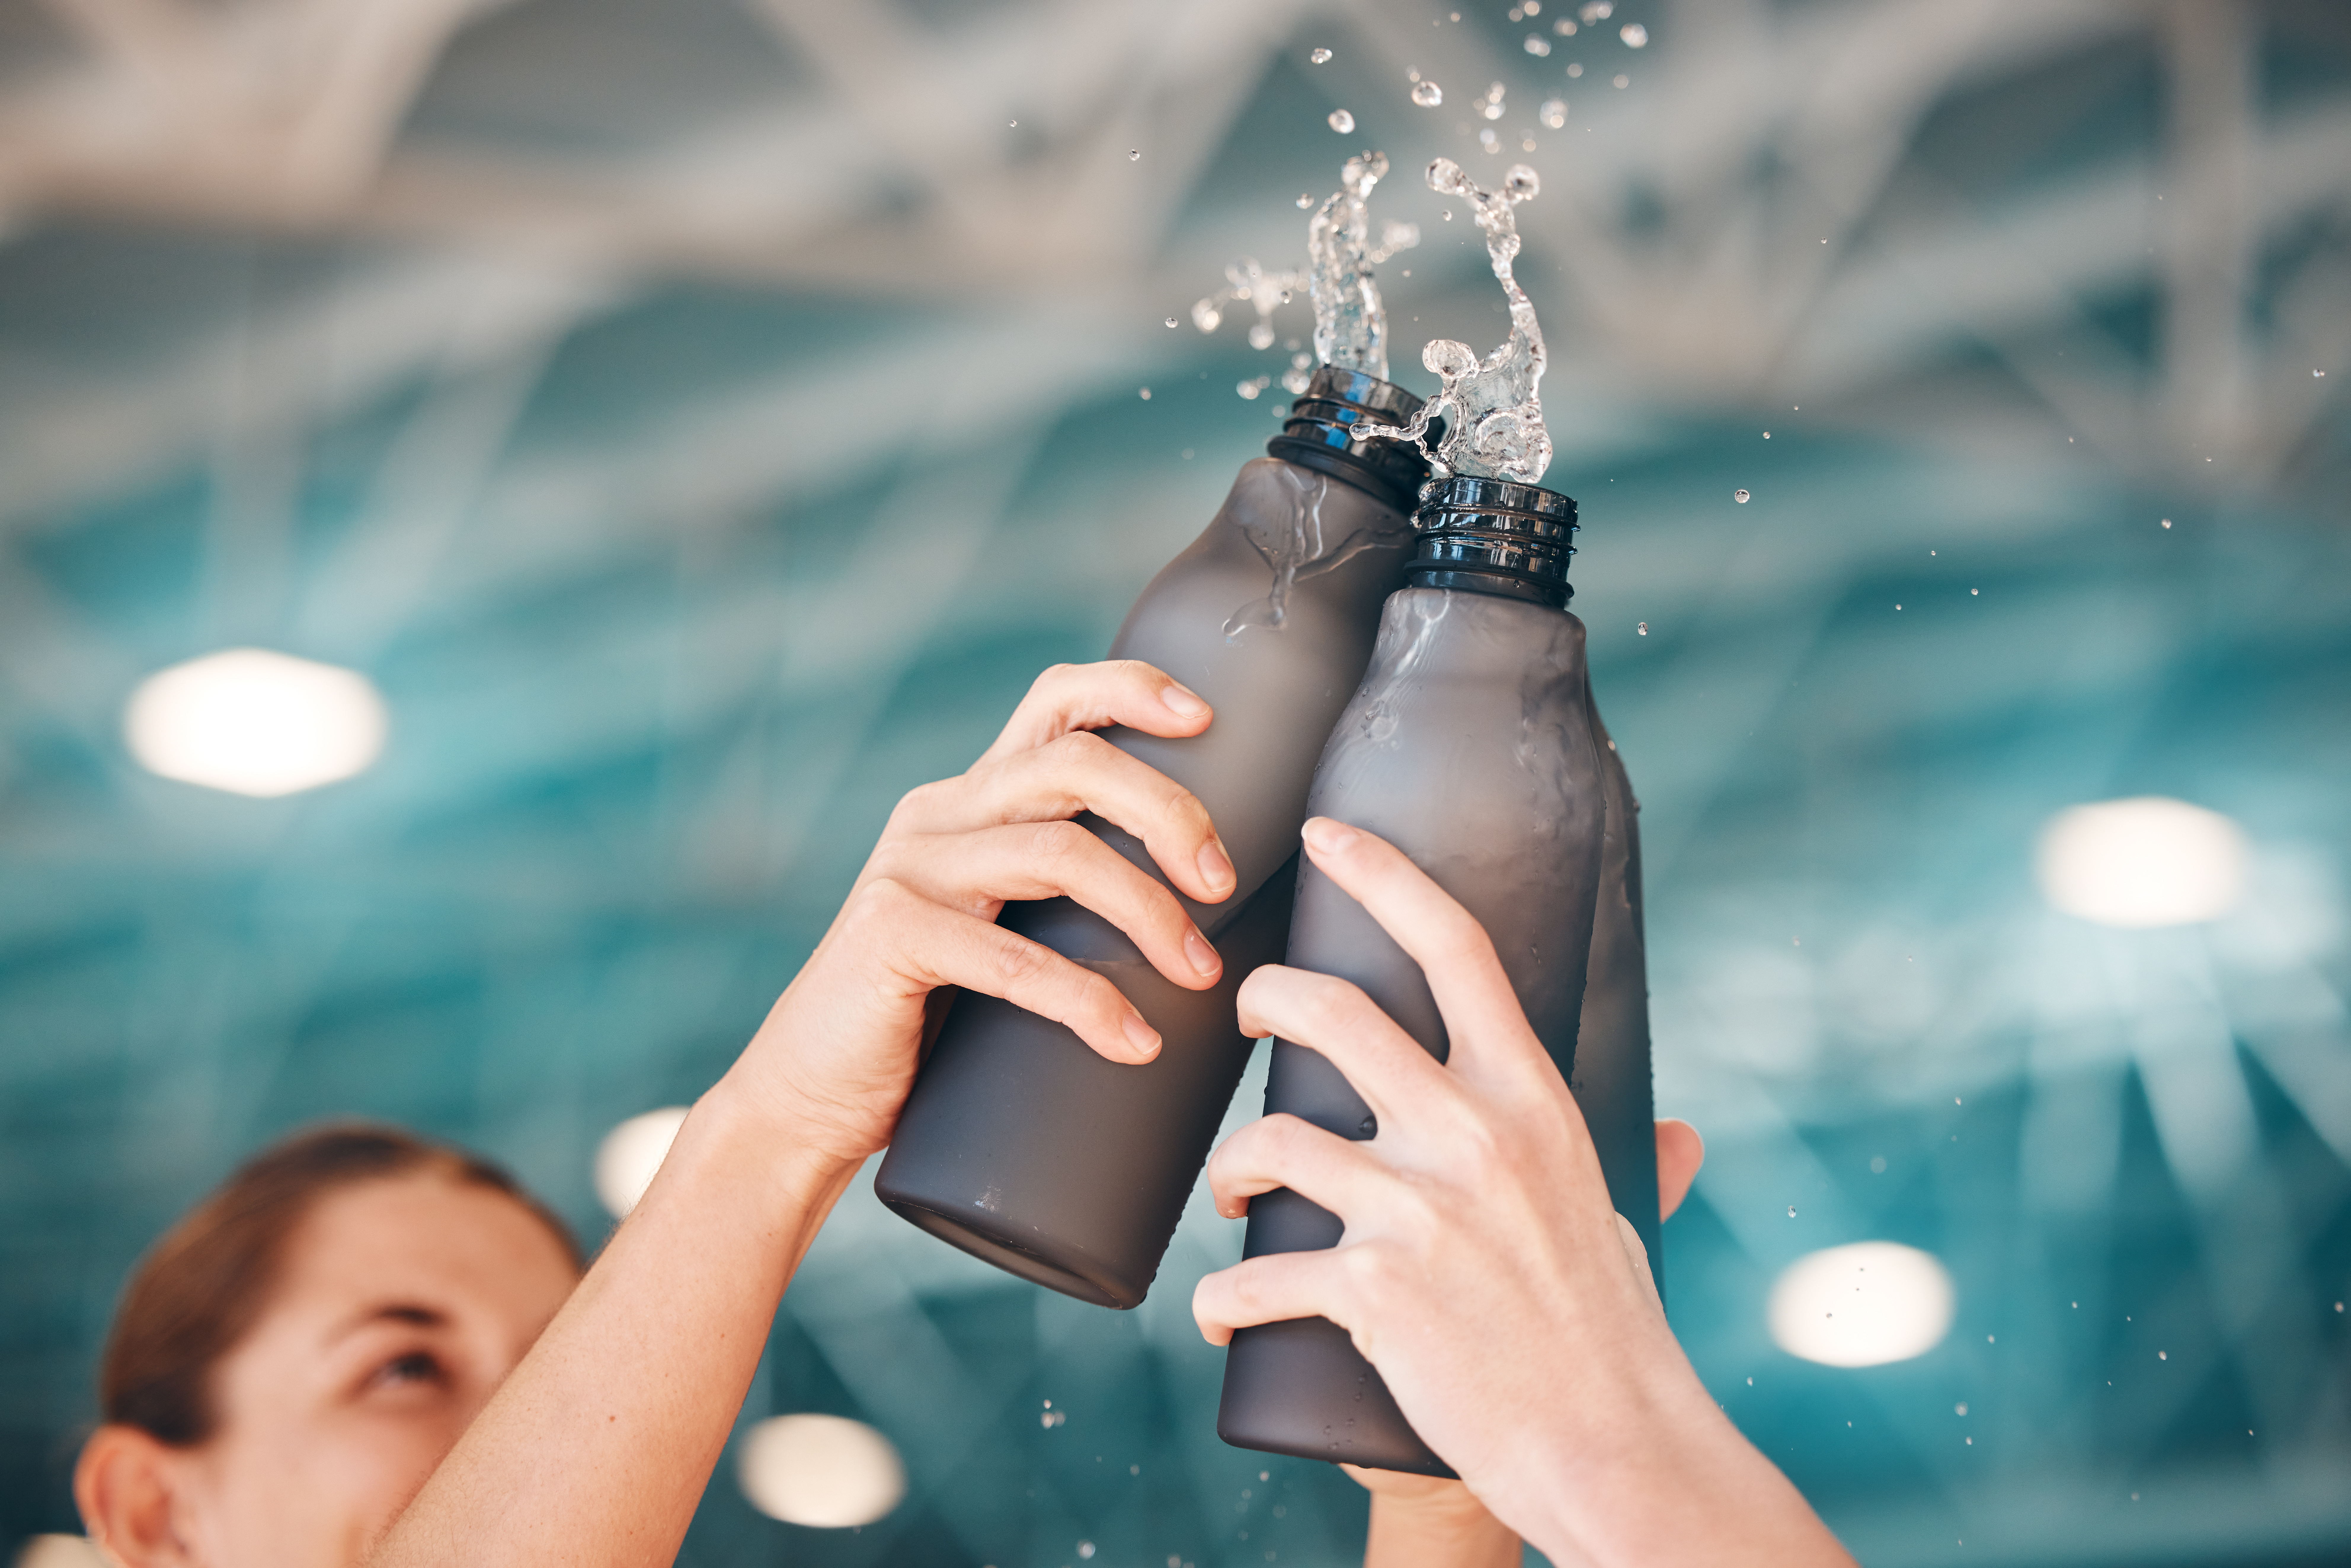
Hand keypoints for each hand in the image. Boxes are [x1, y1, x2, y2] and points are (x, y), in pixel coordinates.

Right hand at [720, 659, 1237, 1169]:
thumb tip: (1197, 906)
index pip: (1052, 704)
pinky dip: (1089, 1002)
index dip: (1131, 690)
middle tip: (1221, 882)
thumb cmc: (931, 1029)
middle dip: (1168, 812)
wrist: (811, 1101)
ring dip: (1148, 912)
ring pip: (1059, 852)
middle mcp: (937, 816)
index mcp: (969, 801)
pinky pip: (1014, 959)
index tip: (1205, 719)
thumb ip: (1061, 900)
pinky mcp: (889, 933)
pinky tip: (1135, 1042)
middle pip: (1075, 764)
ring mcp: (907, 869)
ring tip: (1199, 975)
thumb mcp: (1004, 935)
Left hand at [1192, 817, 1854, 1567]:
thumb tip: (1679, 1133)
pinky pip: (1258, 1277)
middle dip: (1266, 998)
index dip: (1382, 875)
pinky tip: (1218, 1316)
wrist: (1610, 1445)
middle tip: (1242, 1016)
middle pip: (1332, 1012)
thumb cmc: (1613, 1331)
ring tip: (1232, 1201)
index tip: (1325, 838)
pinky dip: (1223, 1300)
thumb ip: (1636, 1163)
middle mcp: (1473, 1135)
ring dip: (1230, 1171)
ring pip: (1272, 1143)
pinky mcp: (1376, 1291)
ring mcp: (1420, 1211)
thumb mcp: (1622, 1218)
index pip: (1454, 946)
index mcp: (1530, 1099)